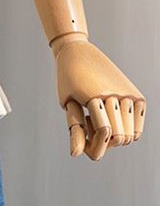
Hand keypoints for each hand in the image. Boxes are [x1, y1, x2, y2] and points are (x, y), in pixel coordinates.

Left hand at [53, 36, 145, 160]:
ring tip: (99, 118)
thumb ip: (75, 128)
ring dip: (115, 136)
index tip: (82, 142)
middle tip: (89, 126)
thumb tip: (75, 154)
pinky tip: (111, 117)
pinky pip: (138, 127)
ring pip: (131, 135)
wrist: (79, 51)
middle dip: (104, 142)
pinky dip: (127, 130)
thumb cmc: (68, 79)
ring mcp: (128, 93)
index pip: (104, 132)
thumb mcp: (67, 102)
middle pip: (120, 137)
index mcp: (94, 93)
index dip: (94, 145)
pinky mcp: (136, 94)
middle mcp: (115, 92)